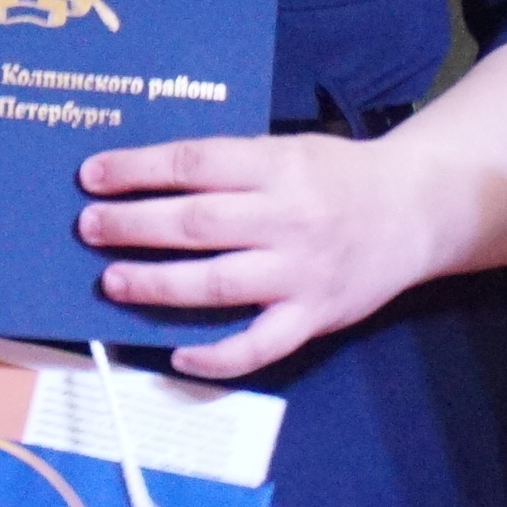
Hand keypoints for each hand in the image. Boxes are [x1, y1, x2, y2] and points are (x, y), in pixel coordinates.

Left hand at [76, 132, 429, 380]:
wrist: (418, 209)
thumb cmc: (339, 176)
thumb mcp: (289, 149)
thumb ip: (232, 166)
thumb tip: (149, 179)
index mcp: (277, 166)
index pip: (195, 164)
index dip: (137, 169)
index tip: (91, 175)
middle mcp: (286, 218)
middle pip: (196, 223)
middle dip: (134, 225)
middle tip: (88, 227)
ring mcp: (300, 273)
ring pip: (218, 283)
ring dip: (157, 284)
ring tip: (112, 280)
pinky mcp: (315, 316)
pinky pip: (260, 345)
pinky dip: (217, 357)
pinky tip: (177, 355)